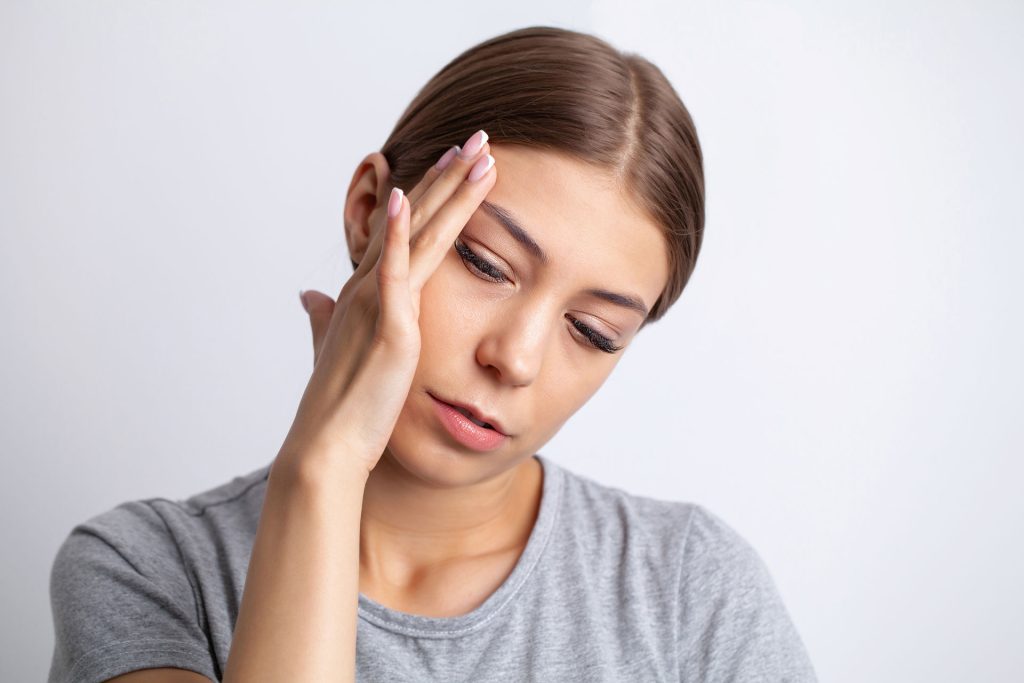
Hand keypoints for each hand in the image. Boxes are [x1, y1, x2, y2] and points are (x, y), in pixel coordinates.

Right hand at [281, 132, 496, 477]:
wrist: (327, 447)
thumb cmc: (338, 406)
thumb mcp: (335, 351)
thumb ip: (325, 319)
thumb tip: (309, 298)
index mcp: (366, 293)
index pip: (404, 229)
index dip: (431, 192)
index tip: (456, 163)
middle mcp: (369, 287)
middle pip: (415, 218)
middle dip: (450, 175)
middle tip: (480, 138)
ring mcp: (377, 303)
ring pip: (418, 234)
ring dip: (448, 190)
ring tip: (478, 153)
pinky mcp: (387, 327)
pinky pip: (394, 272)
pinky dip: (400, 235)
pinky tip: (408, 198)